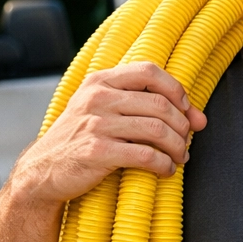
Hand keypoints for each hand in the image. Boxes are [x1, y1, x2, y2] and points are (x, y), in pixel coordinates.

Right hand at [9, 62, 206, 206]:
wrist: (43, 170)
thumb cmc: (82, 139)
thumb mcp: (103, 111)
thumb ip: (145, 107)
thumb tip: (199, 118)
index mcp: (100, 82)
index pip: (148, 71)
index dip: (175, 90)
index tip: (186, 110)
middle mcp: (97, 98)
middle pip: (160, 104)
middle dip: (182, 125)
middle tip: (186, 141)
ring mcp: (95, 124)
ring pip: (157, 130)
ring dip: (177, 147)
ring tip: (180, 157)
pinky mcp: (96, 152)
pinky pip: (145, 156)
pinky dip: (164, 164)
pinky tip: (166, 170)